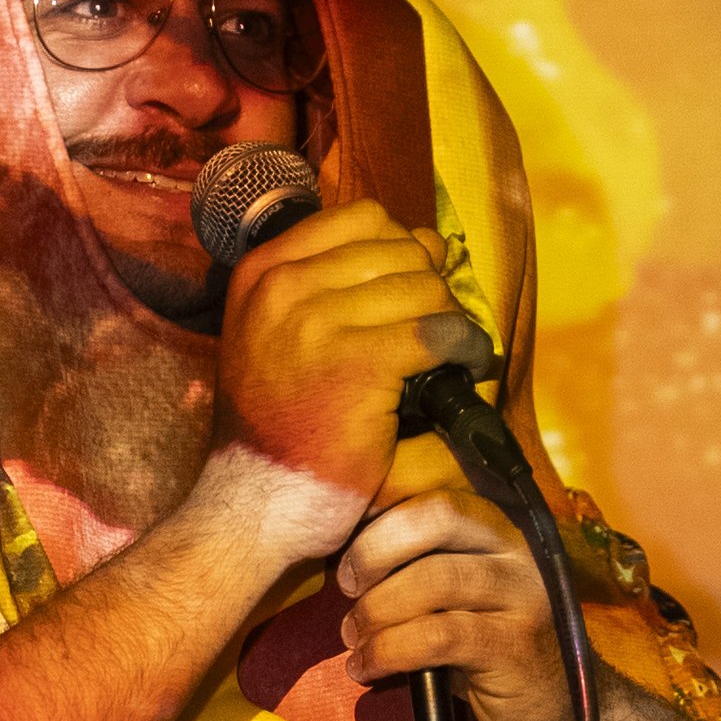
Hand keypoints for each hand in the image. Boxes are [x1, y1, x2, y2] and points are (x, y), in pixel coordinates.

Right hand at [201, 203, 474, 568]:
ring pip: (424, 288)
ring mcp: (316, 322)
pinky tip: (466, 367)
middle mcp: (283, 286)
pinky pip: (439, 332)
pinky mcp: (357, 364)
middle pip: (399, 249)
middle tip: (436, 332)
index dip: (403, 247)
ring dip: (452, 319)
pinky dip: (466, 348)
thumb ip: (331, 282)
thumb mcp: (276, 334)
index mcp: (262, 272)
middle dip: (431, 286)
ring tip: (454, 354)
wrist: (254, 502)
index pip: (361, 217)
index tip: (413, 288)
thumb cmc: (277, 425)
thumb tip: (427, 241)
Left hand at [336, 466, 572, 720]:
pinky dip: (388, 652)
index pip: (437, 501)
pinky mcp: (513, 647)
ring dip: (377, 611)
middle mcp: (516, 553)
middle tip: (348, 592)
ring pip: (432, 581)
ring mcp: (522, 598)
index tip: (350, 566)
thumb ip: (421, 569)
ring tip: (355, 639)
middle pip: (436, 520)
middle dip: (375, 553)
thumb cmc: (488, 650)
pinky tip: (367, 670)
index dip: (382, 525)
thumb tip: (347, 559)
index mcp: (498, 531)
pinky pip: (436, 637)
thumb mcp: (459, 600)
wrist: (552, 711)